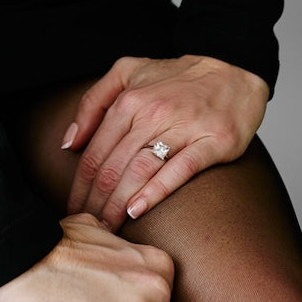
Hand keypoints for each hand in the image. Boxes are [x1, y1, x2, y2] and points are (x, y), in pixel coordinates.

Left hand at [62, 55, 267, 229]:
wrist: (232, 74)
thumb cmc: (175, 78)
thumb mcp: (127, 72)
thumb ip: (93, 102)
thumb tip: (70, 142)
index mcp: (130, 100)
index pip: (96, 152)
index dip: (80, 186)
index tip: (72, 211)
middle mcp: (153, 113)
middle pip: (114, 166)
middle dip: (95, 202)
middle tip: (85, 229)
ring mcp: (183, 127)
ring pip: (140, 170)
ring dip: (118, 204)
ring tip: (106, 228)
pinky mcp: (212, 142)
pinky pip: (179, 170)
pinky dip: (156, 192)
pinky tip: (138, 210)